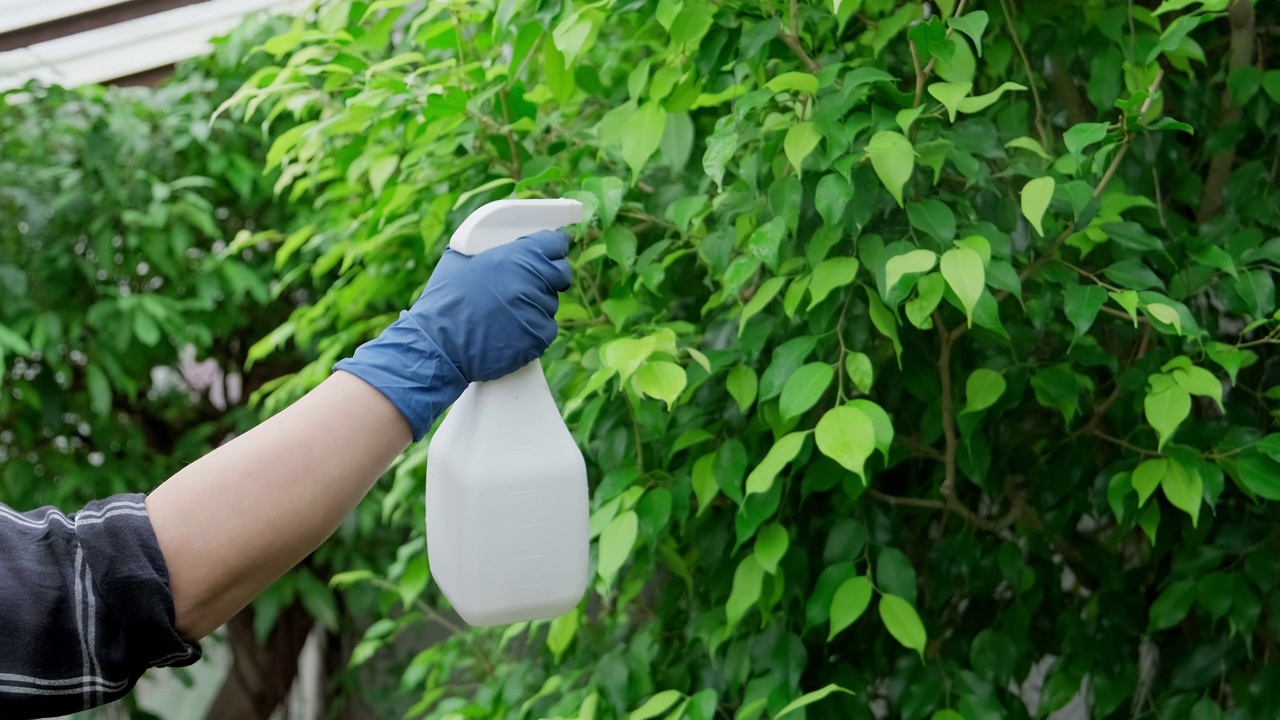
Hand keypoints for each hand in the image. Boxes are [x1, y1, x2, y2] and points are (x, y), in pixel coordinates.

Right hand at [333, 229, 571, 439]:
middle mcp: (532, 281)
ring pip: (550, 303)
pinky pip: (547, 328)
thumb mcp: (459, 260)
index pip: (555, 243)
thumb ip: (487, 248)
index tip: (552, 252)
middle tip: (532, 283)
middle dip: (550, 276)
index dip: (554, 247)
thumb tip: (502, 244)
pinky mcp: (538, 337)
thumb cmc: (445, 301)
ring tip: (507, 311)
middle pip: (560, 273)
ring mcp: (537, 310)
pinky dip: (533, 330)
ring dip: (536, 305)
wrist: (438, 344)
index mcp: (516, 256)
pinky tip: (511, 329)